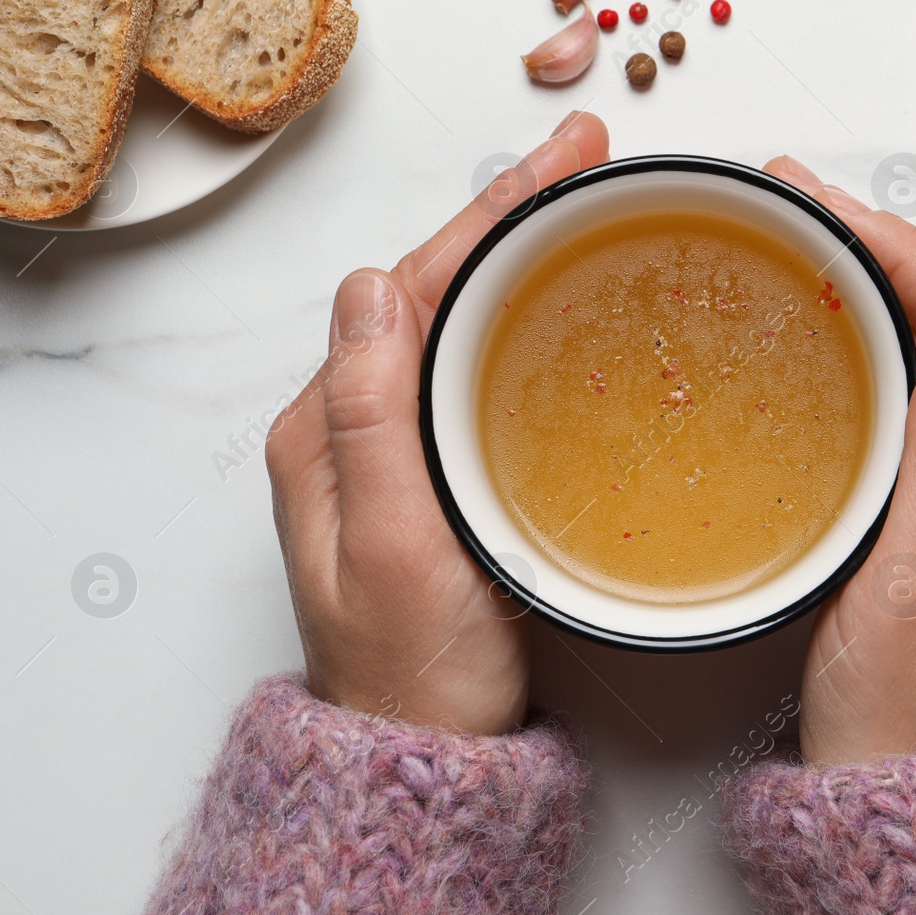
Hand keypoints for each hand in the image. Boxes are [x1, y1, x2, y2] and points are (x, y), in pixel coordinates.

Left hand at [265, 112, 610, 734]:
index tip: (556, 161)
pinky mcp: (439, 475)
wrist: (426, 757)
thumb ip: (370, 417)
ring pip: (461, 321)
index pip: (411, 287)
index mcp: (328, 427)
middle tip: (586, 157)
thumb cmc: (413, 669)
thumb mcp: (389, 545)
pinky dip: (522, 318)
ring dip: (518, 255)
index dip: (487, 215)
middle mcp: (355, 424)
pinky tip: (560, 303)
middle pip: (438, 288)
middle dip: (510, 214)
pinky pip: (478, 370)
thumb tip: (372, 285)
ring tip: (581, 202)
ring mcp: (397, 448)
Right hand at [763, 156, 915, 765]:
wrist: (910, 812)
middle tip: (792, 199)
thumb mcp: (914, 600)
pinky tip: (822, 333)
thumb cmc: (903, 729)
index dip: (906, 253)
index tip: (824, 206)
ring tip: (798, 239)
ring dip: (880, 285)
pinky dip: (872, 344)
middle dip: (886, 248)